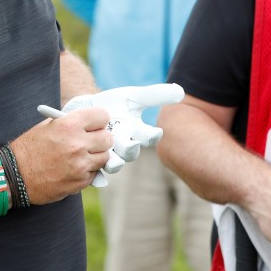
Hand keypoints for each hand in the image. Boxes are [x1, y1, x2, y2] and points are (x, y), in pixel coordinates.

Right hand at [11, 106, 111, 203]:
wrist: (14, 175)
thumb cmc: (29, 149)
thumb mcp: (47, 126)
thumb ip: (70, 122)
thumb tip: (89, 122)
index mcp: (69, 125)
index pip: (102, 116)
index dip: (100, 119)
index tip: (97, 123)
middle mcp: (78, 144)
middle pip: (108, 138)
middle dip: (101, 138)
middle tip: (93, 140)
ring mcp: (80, 165)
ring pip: (105, 157)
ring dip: (97, 156)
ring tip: (83, 155)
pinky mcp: (79, 182)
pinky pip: (94, 174)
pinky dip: (88, 171)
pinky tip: (75, 168)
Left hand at [63, 83, 183, 175]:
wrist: (89, 109)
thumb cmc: (116, 104)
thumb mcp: (135, 96)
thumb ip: (156, 94)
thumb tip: (180, 92)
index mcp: (137, 132)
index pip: (148, 136)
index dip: (152, 135)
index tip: (156, 132)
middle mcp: (124, 146)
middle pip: (130, 152)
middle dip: (131, 148)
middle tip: (131, 144)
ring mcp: (108, 154)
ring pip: (114, 164)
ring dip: (114, 163)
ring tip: (110, 157)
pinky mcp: (91, 159)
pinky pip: (96, 173)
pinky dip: (97, 177)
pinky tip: (97, 178)